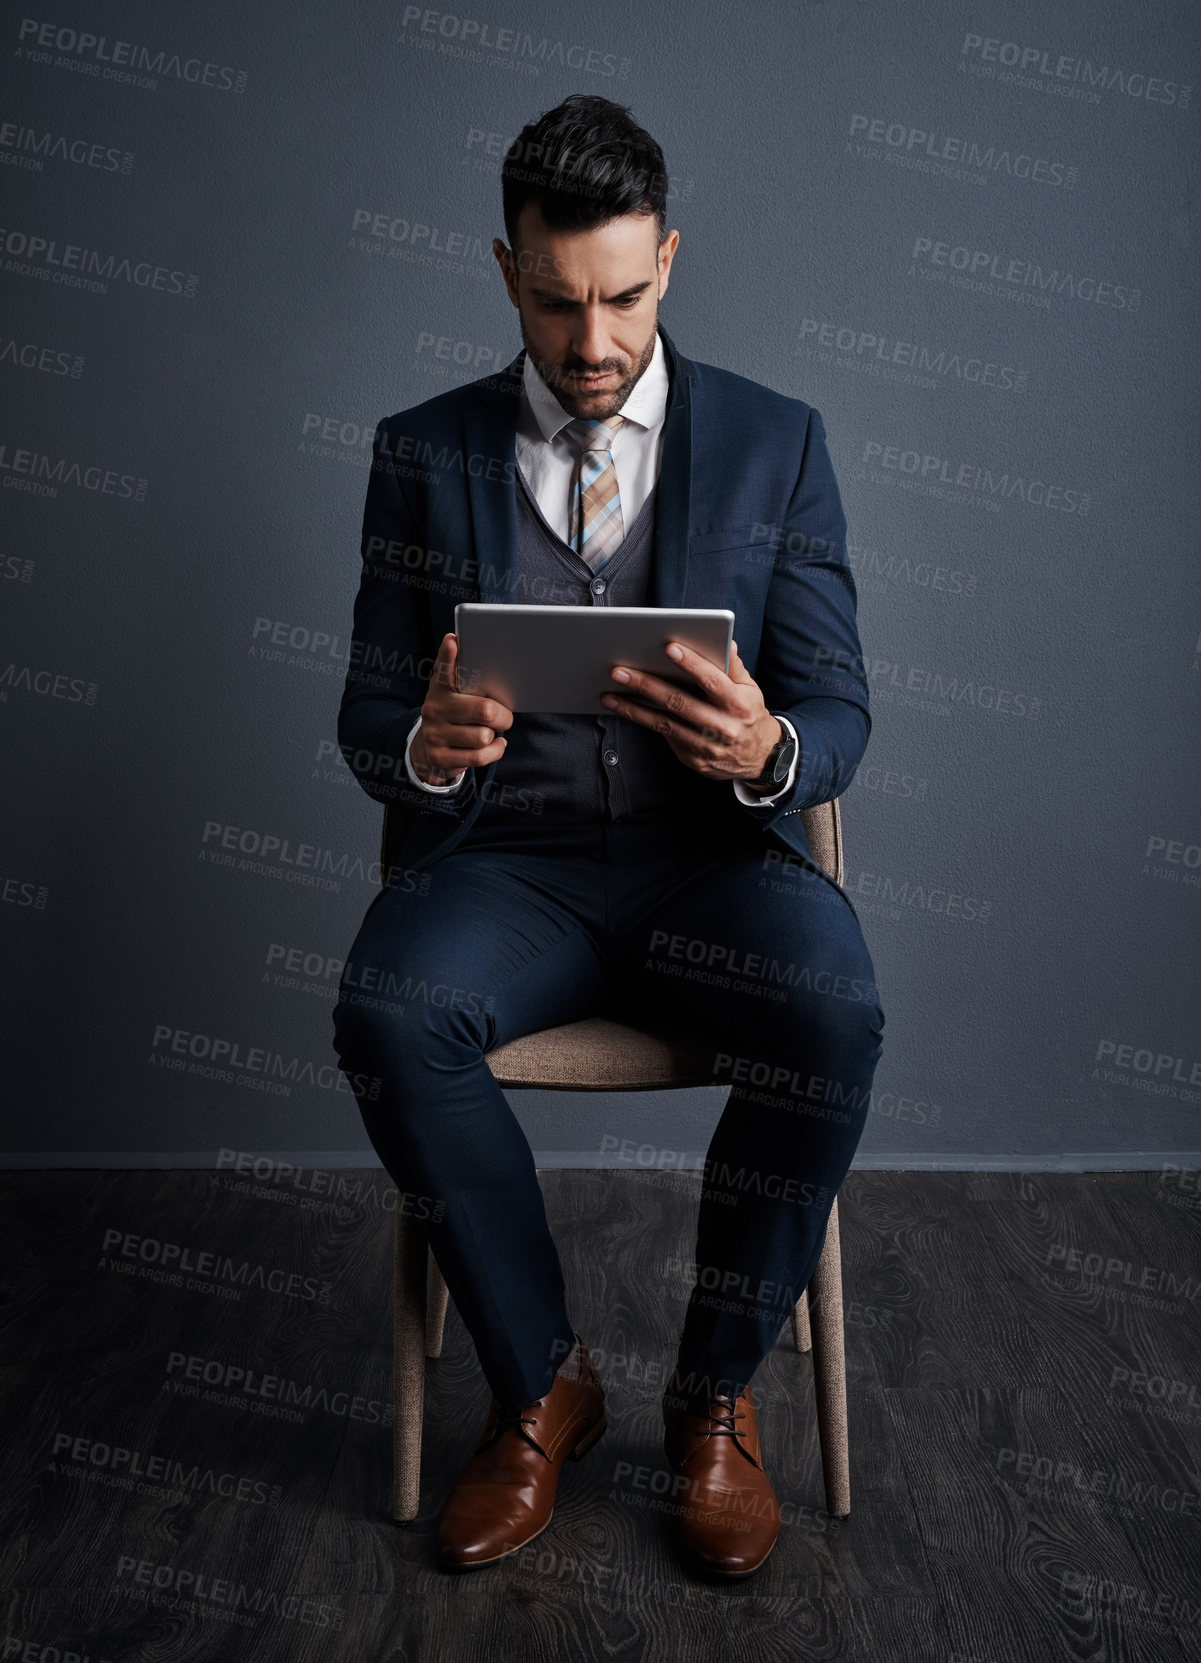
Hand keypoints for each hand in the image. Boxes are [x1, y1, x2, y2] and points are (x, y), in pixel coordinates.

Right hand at [411, 632, 512, 784]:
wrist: (427, 752)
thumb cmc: (451, 715)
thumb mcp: (452, 694)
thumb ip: (460, 674)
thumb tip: (457, 640)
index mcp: (439, 688)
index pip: (444, 669)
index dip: (448, 655)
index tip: (453, 641)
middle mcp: (434, 709)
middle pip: (485, 711)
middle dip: (503, 716)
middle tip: (502, 716)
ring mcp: (435, 734)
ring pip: (484, 736)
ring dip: (494, 736)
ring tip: (490, 732)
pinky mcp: (441, 757)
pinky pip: (480, 756)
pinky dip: (494, 751)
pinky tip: (494, 745)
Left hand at [599, 638, 782, 785]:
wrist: (761, 758)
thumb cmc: (750, 715)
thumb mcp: (750, 689)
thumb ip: (734, 667)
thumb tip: (724, 642)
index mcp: (738, 705)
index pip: (712, 680)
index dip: (691, 663)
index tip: (668, 647)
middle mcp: (722, 727)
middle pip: (679, 702)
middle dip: (646, 685)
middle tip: (619, 671)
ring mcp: (706, 747)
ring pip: (664, 724)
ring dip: (633, 708)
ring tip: (610, 694)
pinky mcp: (694, 760)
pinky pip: (666, 737)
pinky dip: (645, 723)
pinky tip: (626, 710)